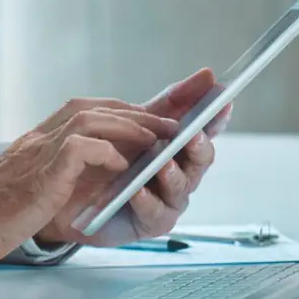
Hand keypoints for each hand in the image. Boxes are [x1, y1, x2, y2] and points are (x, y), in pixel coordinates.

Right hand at [0, 105, 169, 266]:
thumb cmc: (2, 209)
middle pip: (100, 107)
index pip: (94, 108)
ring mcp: (41, 149)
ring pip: (92, 118)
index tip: (162, 115)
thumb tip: (112, 166)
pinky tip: (123, 164)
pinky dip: (106, 151)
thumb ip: (67, 167)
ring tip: (159, 139)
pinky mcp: (41, 172)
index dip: (131, 109)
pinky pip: (79, 147)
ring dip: (131, 126)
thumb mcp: (40, 179)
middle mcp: (44, 134)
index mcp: (45, 134)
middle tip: (174, 124)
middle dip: (143, 112)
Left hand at [37, 68, 221, 247]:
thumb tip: (207, 76)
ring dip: (174, 175)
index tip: (223, 103)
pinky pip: (155, 213)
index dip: (216, 119)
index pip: (205, 132)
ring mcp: (168, 199)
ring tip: (164, 164)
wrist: (75, 194)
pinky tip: (138, 190)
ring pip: (182, 188)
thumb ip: (173, 103)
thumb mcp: (139, 123)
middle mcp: (179, 174)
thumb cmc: (113, 158)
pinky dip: (148, 200)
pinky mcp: (150, 222)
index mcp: (179, 148)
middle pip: (200, 161)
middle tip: (192, 136)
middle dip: (199, 147)